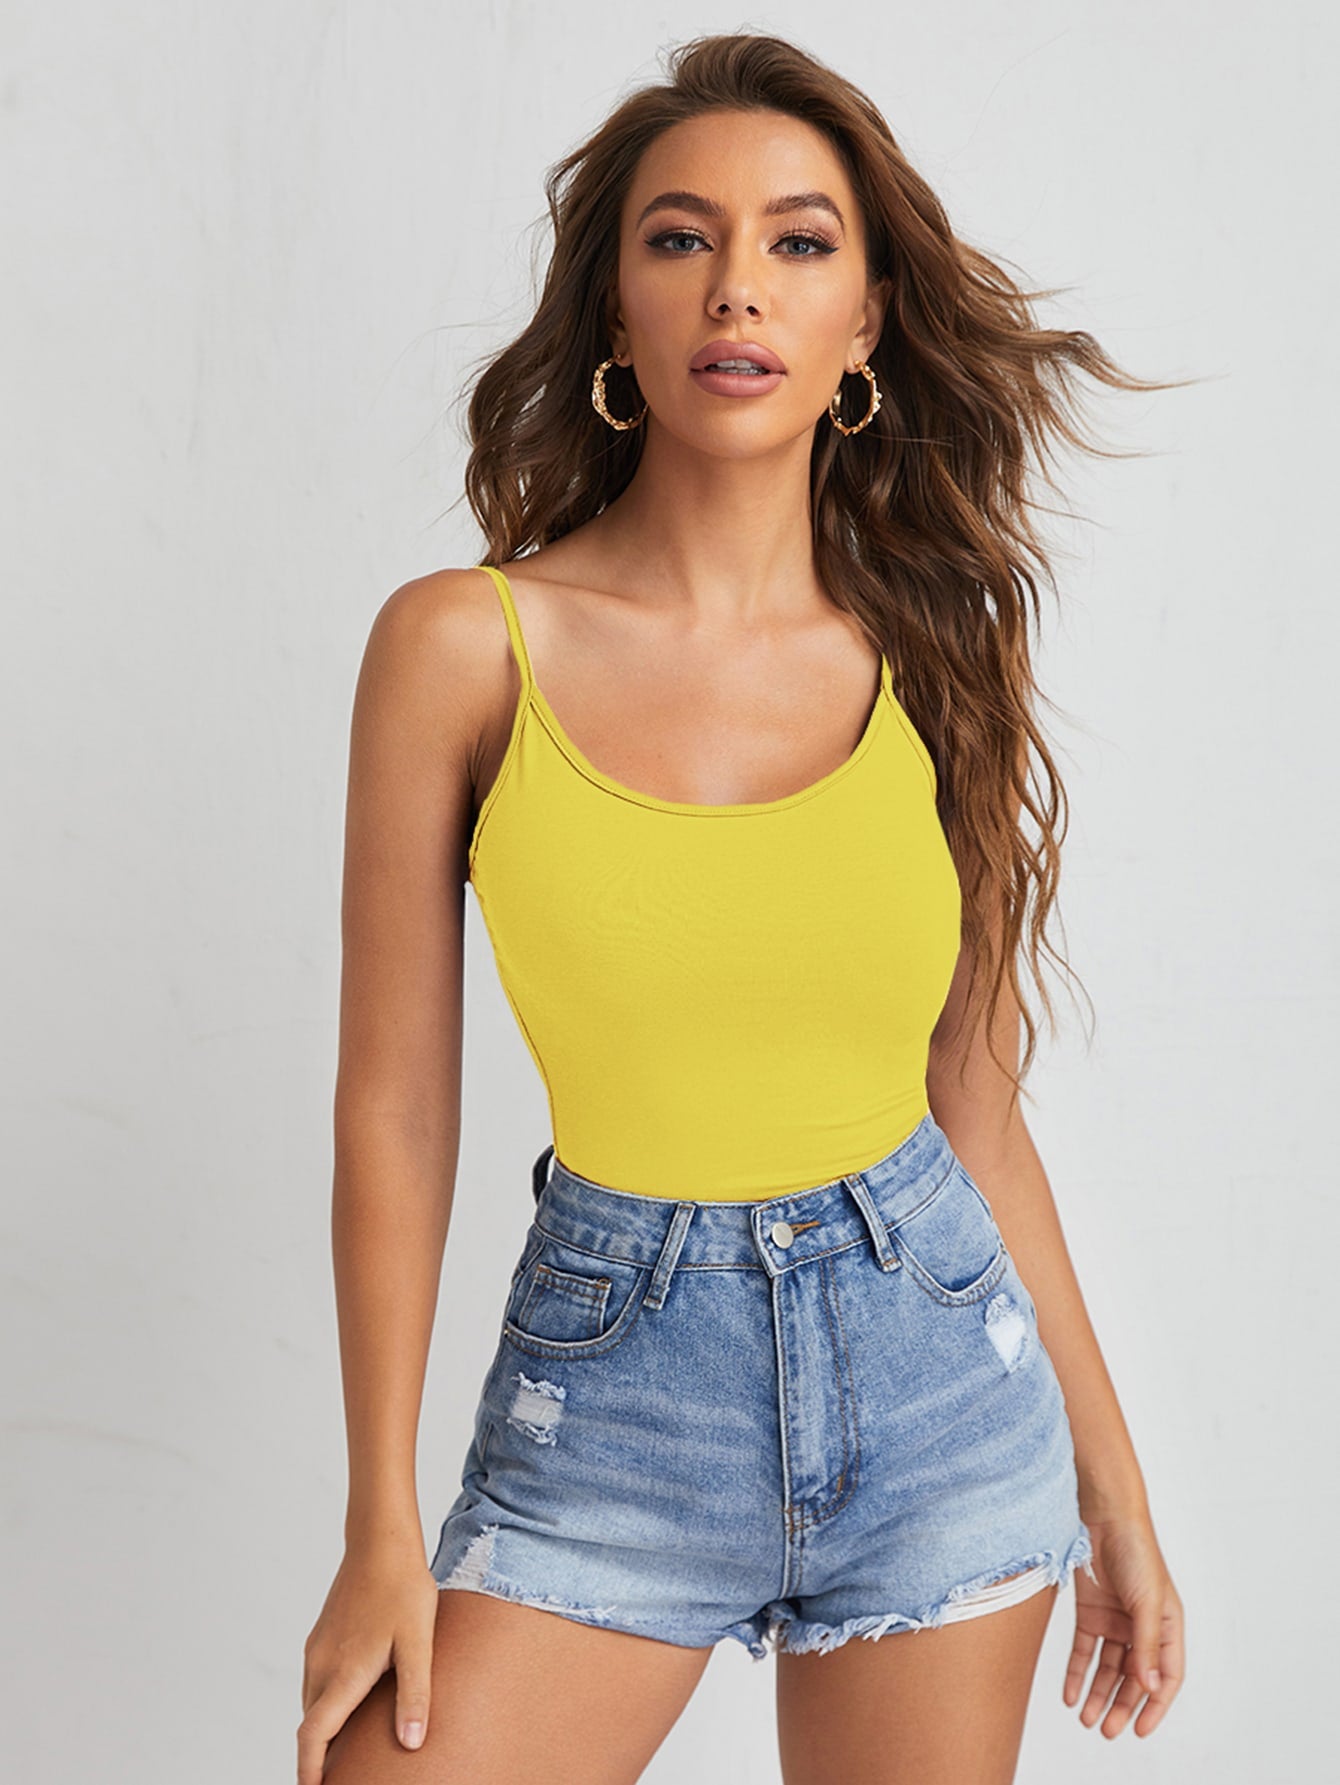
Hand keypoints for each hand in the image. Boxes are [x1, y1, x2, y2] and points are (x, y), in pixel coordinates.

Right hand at [297, 1540, 438, 1783]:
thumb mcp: (418, 1642)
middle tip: (340, 1778)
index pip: (313, 1737)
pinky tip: (349, 1707)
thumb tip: (411, 1743)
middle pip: (310, 1727)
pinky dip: (325, 1707)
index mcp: (343, 1674)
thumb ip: (415, 1693)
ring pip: (312, 1705)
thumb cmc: (403, 1589)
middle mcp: (321, 1666)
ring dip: (322, 1732)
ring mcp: (317, 1650)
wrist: (380, 1541)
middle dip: (318, 1758)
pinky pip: (316, 1684)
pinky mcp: (321, 1637)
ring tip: (345, 1754)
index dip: (310, 1772)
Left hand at [1064, 1511, 1183, 1738]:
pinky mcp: (1089, 1611)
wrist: (1103, 1514)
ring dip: (1097, 1693)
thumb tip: (1149, 1688)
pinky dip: (1076, 1672)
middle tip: (1106, 1730)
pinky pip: (1083, 1650)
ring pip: (1107, 1668)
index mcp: (1168, 1626)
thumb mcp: (1146, 1603)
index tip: (1140, 1731)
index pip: (1166, 1678)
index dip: (1155, 1706)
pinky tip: (1069, 1694)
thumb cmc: (1136, 1551)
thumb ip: (1146, 1646)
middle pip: (1133, 1678)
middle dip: (1121, 1706)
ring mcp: (1115, 1620)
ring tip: (1086, 1719)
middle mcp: (1142, 1627)